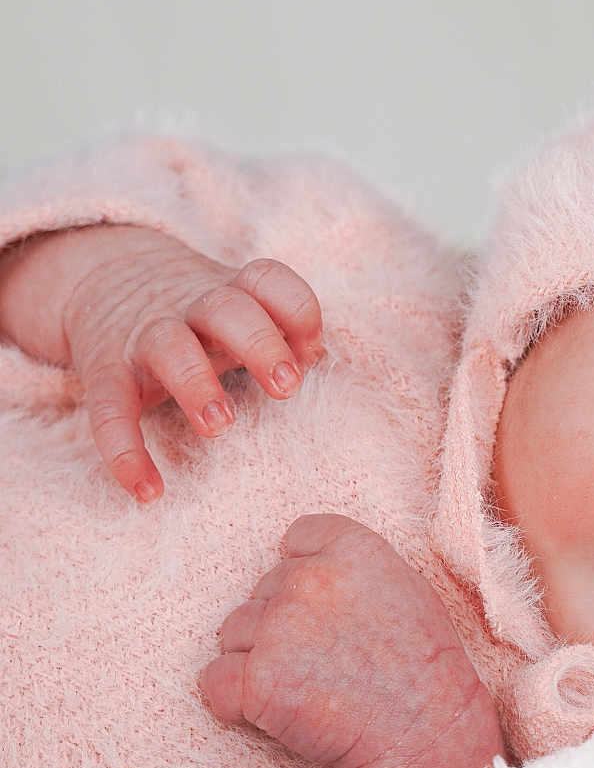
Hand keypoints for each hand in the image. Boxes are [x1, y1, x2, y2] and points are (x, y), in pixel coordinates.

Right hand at [0, 223, 324, 500]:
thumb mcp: (239, 309)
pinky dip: (125, 451)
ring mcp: (144, 336)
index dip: (297, 308)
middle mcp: (190, 307)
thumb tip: (316, 360)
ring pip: (170, 347)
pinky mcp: (106, 372)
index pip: (267, 280)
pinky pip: (109, 410)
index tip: (312, 350)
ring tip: (220, 426)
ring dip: (196, 384)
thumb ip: (280, 330)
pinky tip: (148, 491)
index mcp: (231, 291)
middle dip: (259, 343)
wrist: (104, 277)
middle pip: (226, 308)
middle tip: (287, 388)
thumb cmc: (199, 316)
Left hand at [199, 514, 505, 767]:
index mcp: (353, 549)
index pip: (299, 537)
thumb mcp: (404, 592)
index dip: (303, 573)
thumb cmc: (423, 673)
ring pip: (234, 634)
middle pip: (262, 591)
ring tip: (310, 692)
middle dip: (280, 627)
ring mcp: (281, 628)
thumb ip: (350, 571)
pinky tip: (277, 714)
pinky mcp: (258, 681)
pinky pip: (214, 682)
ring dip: (257, 662)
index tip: (322, 610)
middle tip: (327, 666)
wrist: (426, 740)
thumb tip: (298, 563)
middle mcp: (311, 578)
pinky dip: (233, 701)